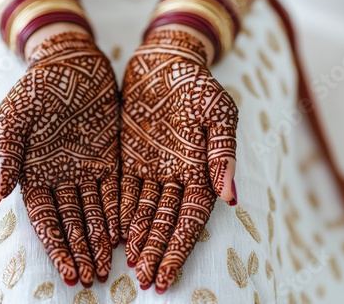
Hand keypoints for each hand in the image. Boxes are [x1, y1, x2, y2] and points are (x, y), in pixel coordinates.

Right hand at [0, 32, 119, 286]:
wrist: (70, 62)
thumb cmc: (36, 87)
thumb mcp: (13, 116)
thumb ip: (6, 154)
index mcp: (34, 172)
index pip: (46, 219)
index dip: (57, 246)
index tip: (69, 272)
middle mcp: (61, 177)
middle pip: (72, 222)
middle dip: (81, 251)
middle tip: (92, 278)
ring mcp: (86, 168)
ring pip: (95, 212)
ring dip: (100, 239)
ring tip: (107, 266)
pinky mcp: (110, 157)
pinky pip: (115, 190)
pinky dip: (118, 212)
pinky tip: (124, 233)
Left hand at [119, 29, 237, 291]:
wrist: (165, 61)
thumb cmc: (196, 84)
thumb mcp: (217, 112)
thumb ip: (223, 153)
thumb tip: (231, 197)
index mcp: (200, 169)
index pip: (189, 219)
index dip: (178, 248)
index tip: (167, 274)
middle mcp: (175, 174)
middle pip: (165, 222)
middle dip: (156, 252)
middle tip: (145, 281)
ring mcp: (150, 167)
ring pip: (142, 211)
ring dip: (137, 239)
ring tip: (129, 265)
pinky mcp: (128, 156)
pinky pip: (122, 189)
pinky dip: (118, 212)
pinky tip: (112, 234)